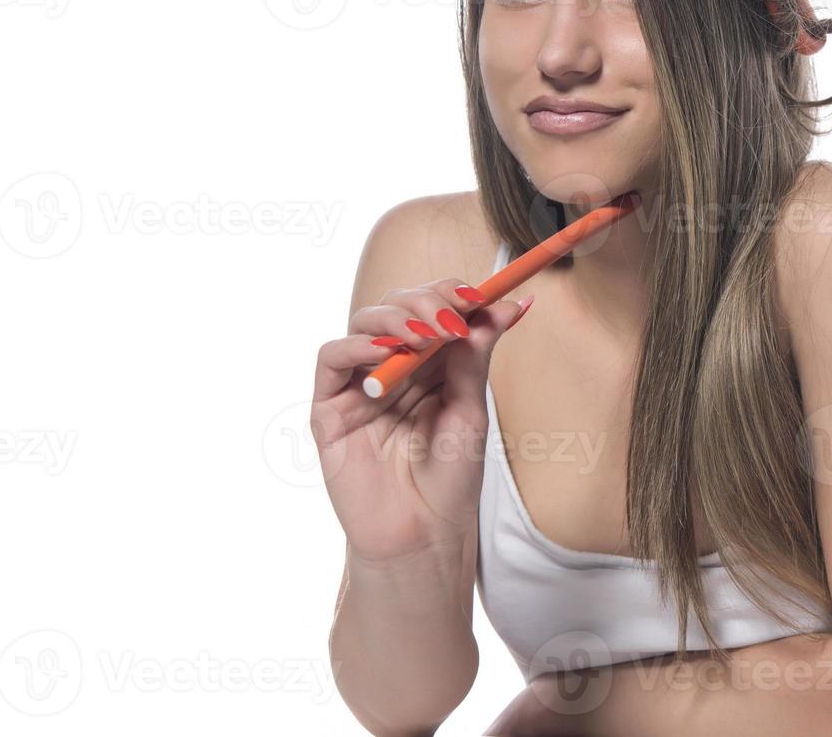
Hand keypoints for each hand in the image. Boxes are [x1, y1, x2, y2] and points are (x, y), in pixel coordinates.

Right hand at [311, 279, 529, 563]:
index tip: (482, 294)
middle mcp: (392, 367)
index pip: (433, 310)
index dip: (452, 295)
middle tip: (453, 316)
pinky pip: (332, 359)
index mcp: (429, 366)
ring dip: (397, 318)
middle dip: (427, 302)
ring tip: (426, 334)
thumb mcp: (470, 412)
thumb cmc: (448, 481)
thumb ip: (474, 359)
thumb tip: (502, 307)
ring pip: (365, 322)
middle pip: (398, 307)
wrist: (421, 536)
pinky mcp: (329, 407)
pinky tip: (386, 352)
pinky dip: (357, 346)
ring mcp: (358, 384)